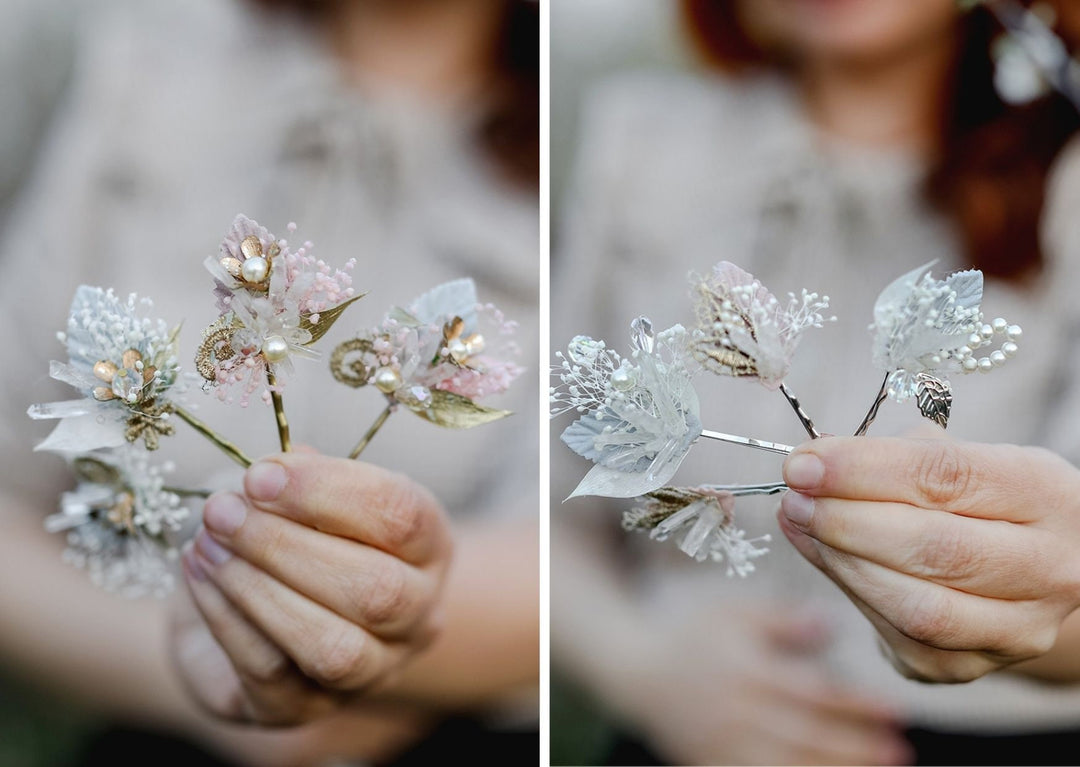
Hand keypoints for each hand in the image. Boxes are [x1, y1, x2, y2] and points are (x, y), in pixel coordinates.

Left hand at [173, 452, 452, 724]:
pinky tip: (200, 574)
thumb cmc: (298, 537)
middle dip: (285, 545)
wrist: (263, 610)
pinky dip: (226, 618)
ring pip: (331, 645)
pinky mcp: (307, 709)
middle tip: (223, 511)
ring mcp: (372, 670)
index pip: (400, 516)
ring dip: (257, 588)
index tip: (261, 475)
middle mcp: (418, 613)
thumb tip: (273, 471)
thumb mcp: (307, 495)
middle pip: (374, 590)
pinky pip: (271, 672)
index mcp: (427, 545)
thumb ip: (300, 476)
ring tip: (207, 544)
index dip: (329, 491)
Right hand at [613, 606, 911, 765]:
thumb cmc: (693, 635)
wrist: (637, 673)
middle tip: (899, 749)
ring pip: (789, 765)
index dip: (856, 704)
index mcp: (746, 672)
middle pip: (807, 735)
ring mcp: (724, 746)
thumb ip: (780, 619)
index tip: (895, 710)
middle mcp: (737, 713)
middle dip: (857, 746)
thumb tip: (830, 623)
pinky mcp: (715, 765)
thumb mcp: (732, 612)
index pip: (813, 693)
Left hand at [779, 434, 1079, 682]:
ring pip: (916, 606)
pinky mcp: (969, 666)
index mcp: (1046, 494)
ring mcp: (1016, 629)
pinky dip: (847, 590)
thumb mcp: (960, 458)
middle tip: (795, 494)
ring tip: (799, 520)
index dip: (863, 469)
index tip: (804, 463)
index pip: (948, 476)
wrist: (1020, 570)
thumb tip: (814, 465)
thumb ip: (894, 457)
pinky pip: (897, 635)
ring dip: (841, 559)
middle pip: (935, 548)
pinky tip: (819, 553)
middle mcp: (1048, 568)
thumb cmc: (977, 500)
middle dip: (846, 519)